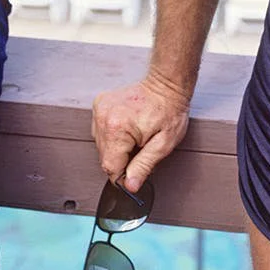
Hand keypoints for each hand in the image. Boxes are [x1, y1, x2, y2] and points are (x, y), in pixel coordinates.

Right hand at [91, 73, 191, 194]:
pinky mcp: (99, 104)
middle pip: (105, 156)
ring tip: (135, 135)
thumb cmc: (169, 111)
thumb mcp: (163, 144)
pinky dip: (112, 134)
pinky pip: (100, 131)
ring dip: (117, 147)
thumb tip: (130, 186)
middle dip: (122, 158)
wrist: (166, 83)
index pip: (110, 167)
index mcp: (117, 128)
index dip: (124, 175)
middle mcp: (104, 116)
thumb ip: (144, 166)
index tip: (135, 172)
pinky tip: (127, 127)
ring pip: (101, 145)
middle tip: (141, 148)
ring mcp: (100, 108)